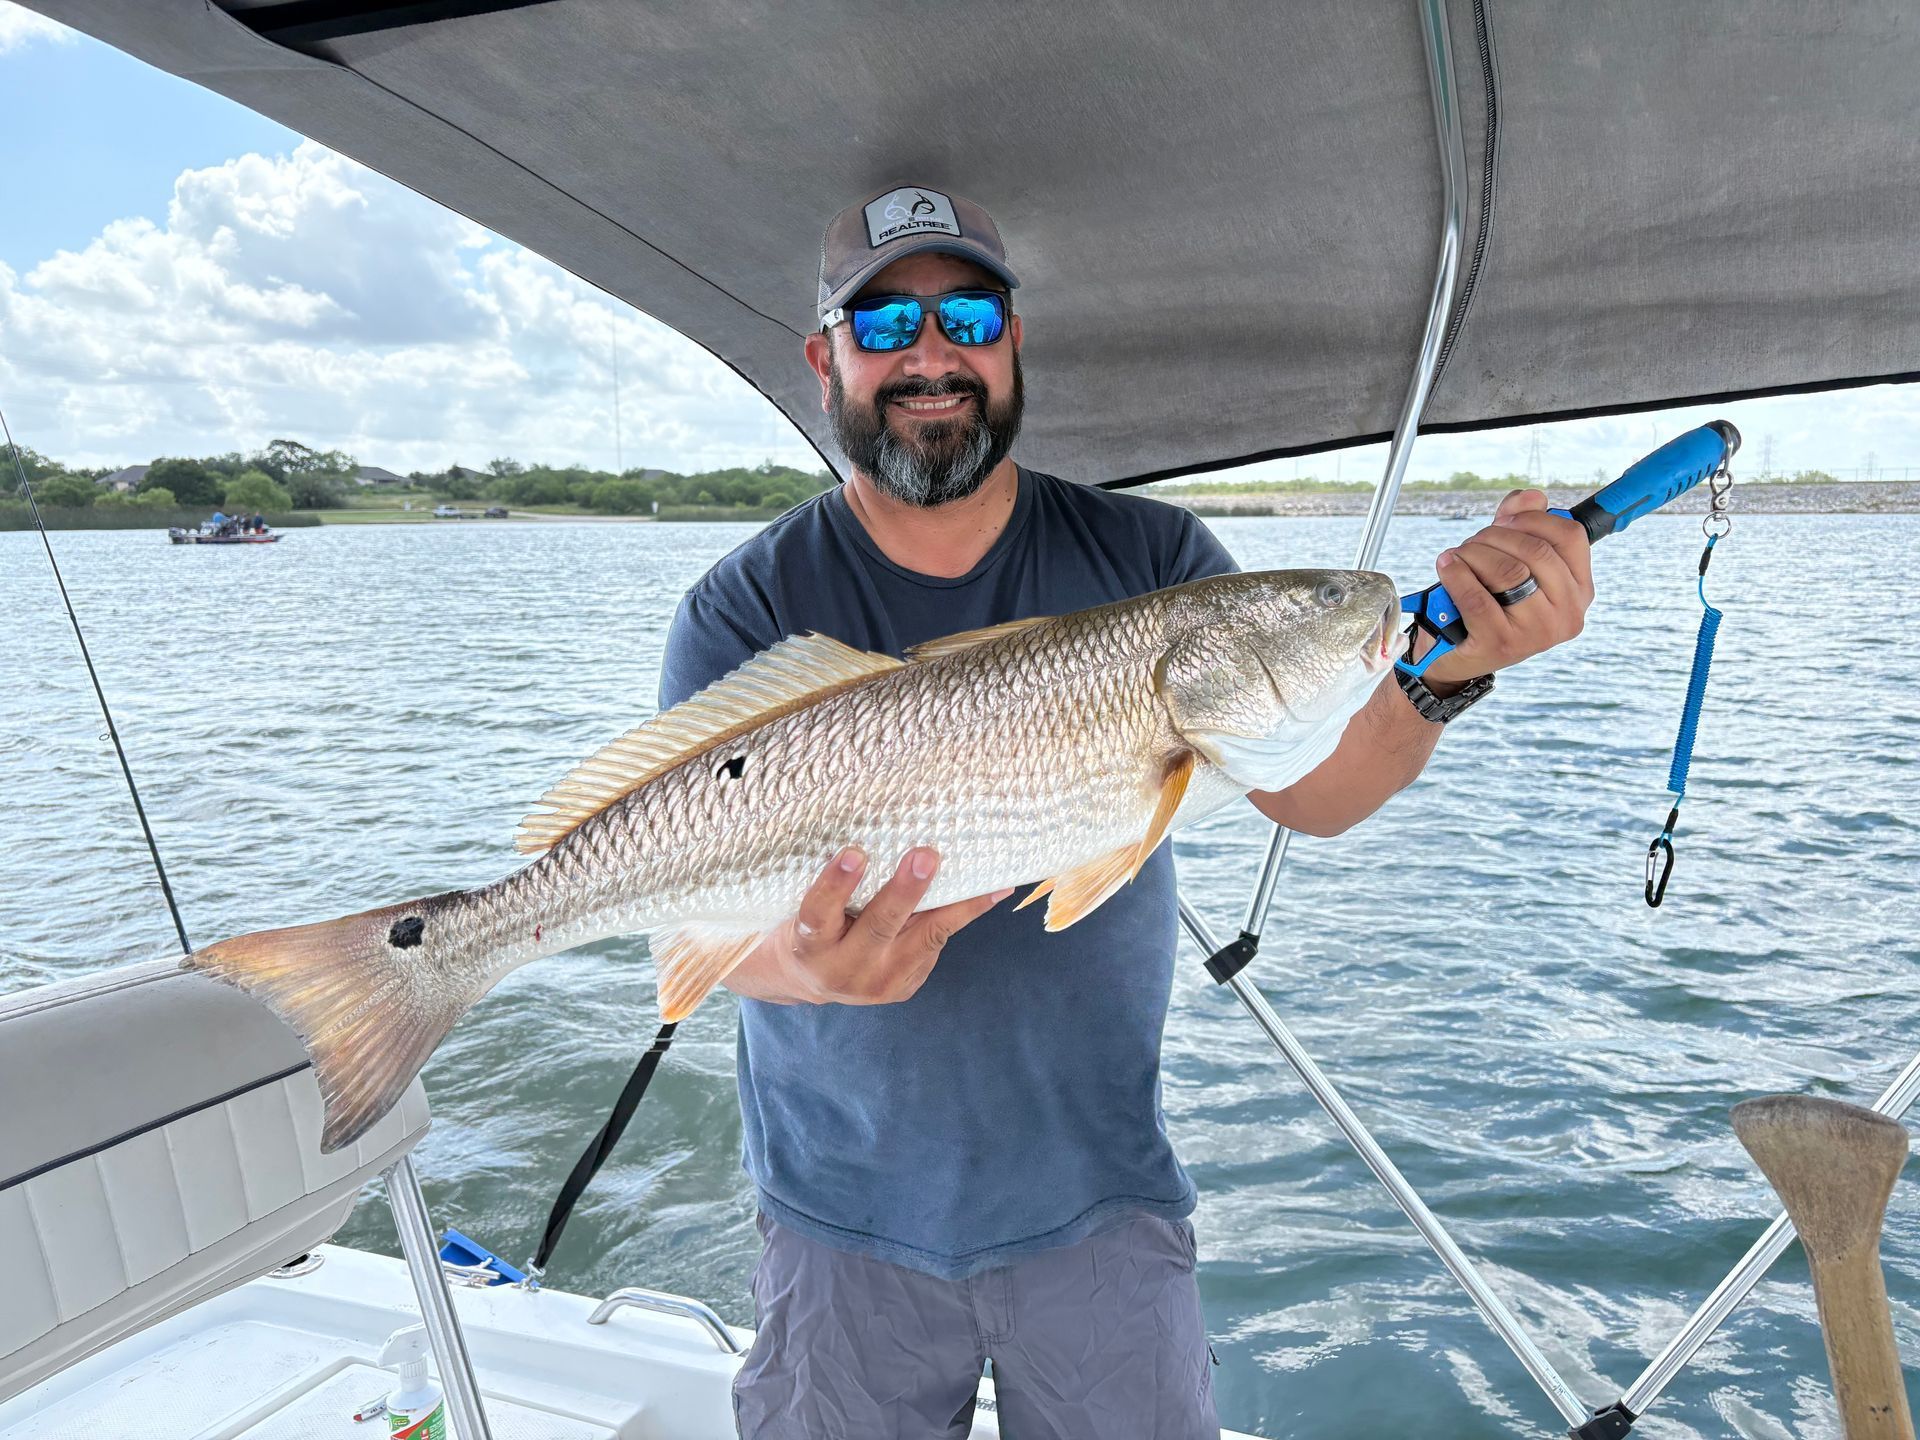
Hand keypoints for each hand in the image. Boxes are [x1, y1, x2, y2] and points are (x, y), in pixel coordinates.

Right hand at [723, 846, 1011, 1006]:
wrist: (814, 978)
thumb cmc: (812, 923)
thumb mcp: (806, 904)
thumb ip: (835, 881)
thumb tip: (883, 824)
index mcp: (809, 945)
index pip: (818, 914)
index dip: (835, 885)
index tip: (854, 852)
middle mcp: (843, 969)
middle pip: (878, 927)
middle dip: (905, 892)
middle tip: (925, 855)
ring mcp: (878, 982)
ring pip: (923, 939)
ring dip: (957, 907)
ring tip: (990, 883)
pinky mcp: (905, 986)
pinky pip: (936, 943)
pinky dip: (964, 914)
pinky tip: (994, 892)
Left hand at [1420, 488, 1592, 688]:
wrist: (1458, 654)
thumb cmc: (1489, 601)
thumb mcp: (1509, 559)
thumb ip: (1521, 523)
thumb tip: (1531, 496)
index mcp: (1580, 590)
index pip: (1570, 535)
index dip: (1532, 518)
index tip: (1503, 522)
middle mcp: (1568, 613)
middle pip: (1536, 550)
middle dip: (1495, 536)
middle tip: (1473, 542)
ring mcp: (1537, 632)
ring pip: (1508, 571)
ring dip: (1474, 553)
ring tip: (1457, 556)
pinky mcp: (1502, 644)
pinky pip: (1477, 597)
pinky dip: (1457, 574)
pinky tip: (1446, 566)